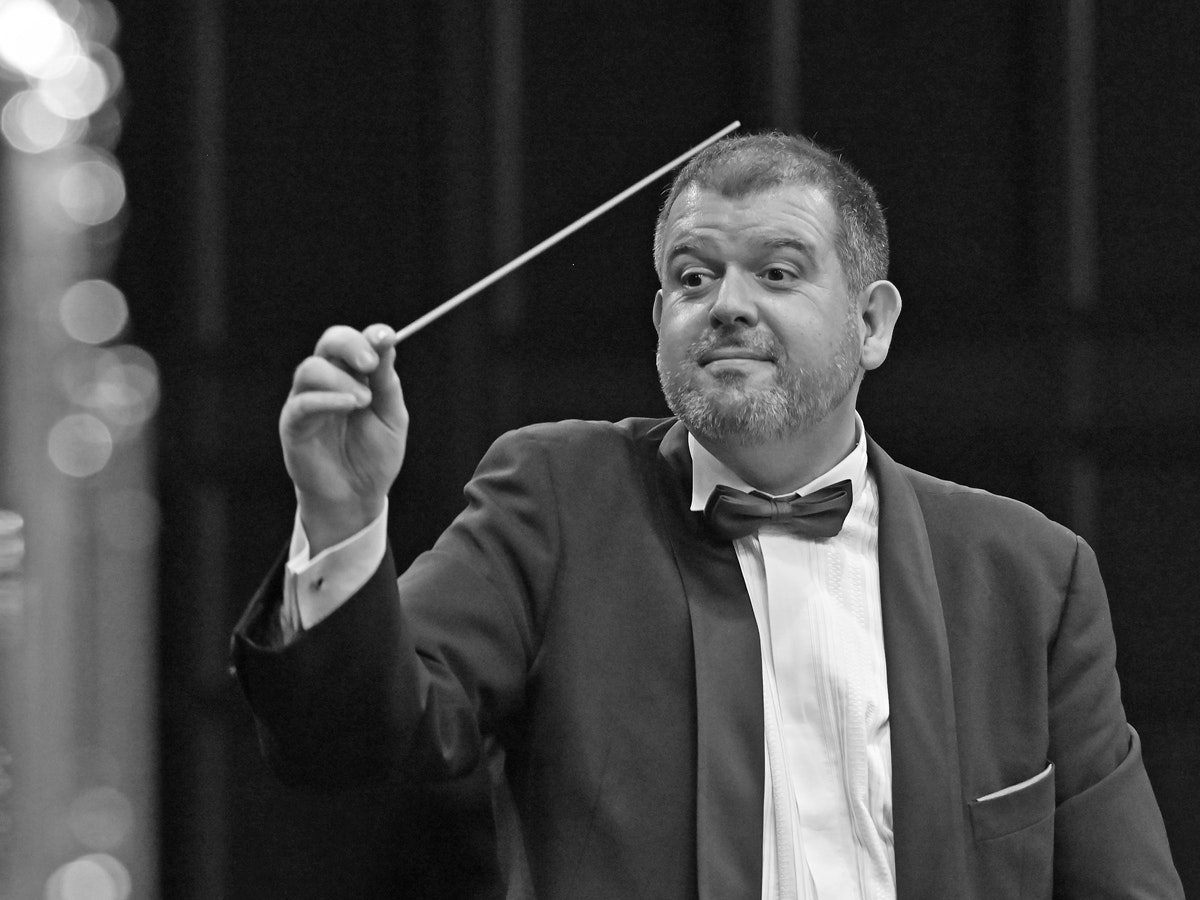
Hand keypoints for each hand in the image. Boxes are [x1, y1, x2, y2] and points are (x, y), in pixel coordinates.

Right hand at [279, 323, 407, 553]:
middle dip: (350, 345)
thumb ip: (387, 383)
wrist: (358, 496)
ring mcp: (308, 400)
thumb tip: (387, 342)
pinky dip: (326, 398)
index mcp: (354, 375)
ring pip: (311, 368)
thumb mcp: (392, 417)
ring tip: (363, 401)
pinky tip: (349, 405)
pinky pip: (302, 402)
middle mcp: (329, 381)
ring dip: (340, 378)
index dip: (370, 335)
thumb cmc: (374, 455)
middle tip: (370, 362)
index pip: (356, 341)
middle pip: (329, 342)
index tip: (387, 337)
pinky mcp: (293, 423)